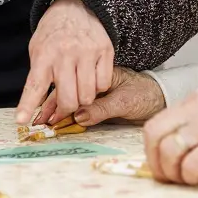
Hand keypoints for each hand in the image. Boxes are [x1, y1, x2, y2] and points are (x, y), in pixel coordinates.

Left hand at [16, 0, 113, 123]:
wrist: (75, 7)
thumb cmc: (53, 34)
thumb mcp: (38, 50)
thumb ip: (38, 76)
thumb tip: (36, 109)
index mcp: (44, 54)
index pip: (35, 85)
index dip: (27, 105)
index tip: (21, 120)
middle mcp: (66, 54)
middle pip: (69, 99)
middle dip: (66, 110)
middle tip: (64, 107)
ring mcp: (88, 52)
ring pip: (88, 95)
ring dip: (83, 99)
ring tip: (78, 88)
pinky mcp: (105, 51)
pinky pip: (103, 84)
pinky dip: (97, 87)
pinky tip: (91, 77)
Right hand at [34, 66, 166, 126]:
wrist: (159, 98)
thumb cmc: (144, 95)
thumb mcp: (126, 101)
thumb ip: (103, 108)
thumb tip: (78, 116)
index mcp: (99, 75)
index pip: (74, 85)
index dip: (58, 100)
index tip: (46, 115)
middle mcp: (91, 82)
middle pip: (66, 92)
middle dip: (51, 106)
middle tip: (39, 121)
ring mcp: (92, 93)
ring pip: (67, 99)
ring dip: (53, 111)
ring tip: (38, 122)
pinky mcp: (95, 104)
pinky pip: (75, 108)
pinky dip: (62, 115)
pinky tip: (51, 121)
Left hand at [142, 89, 197, 185]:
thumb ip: (197, 123)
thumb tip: (174, 150)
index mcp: (197, 99)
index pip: (156, 123)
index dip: (151, 149)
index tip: (159, 165)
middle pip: (154, 135)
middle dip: (155, 162)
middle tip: (167, 178)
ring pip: (169, 151)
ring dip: (173, 173)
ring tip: (186, 180)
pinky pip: (191, 166)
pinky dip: (191, 178)